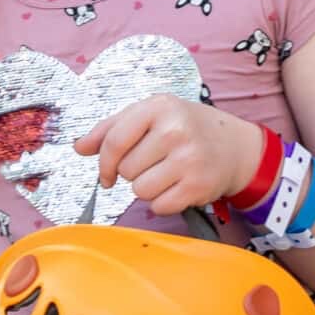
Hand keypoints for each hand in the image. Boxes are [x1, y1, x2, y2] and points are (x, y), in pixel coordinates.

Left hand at [75, 96, 262, 215]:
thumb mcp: (151, 115)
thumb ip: (112, 128)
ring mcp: (189, 159)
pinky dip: (163, 202)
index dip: (103, 163)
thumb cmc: (186, 128)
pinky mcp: (198, 186)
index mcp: (158, 107)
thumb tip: (79, 147)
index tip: (105, 175)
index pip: (114, 140)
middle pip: (125, 170)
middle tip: (154, 163)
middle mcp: (175, 130)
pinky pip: (159, 206)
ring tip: (166, 174)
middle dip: (133, 172)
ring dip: (147, 188)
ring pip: (139, 190)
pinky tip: (177, 186)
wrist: (235, 146)